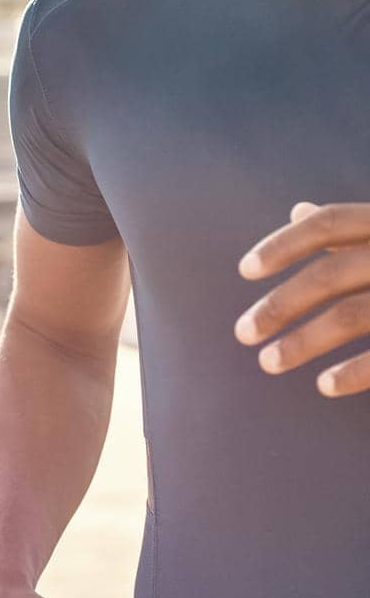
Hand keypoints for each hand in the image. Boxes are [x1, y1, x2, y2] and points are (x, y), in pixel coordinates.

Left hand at [234, 201, 369, 396]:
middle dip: (280, 305)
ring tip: (268, 362)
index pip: (330, 222)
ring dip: (302, 342)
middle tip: (242, 333)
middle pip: (331, 275)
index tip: (245, 270)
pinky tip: (323, 386)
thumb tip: (298, 211)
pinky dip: (354, 372)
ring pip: (351, 315)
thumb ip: (352, 228)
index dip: (284, 244)